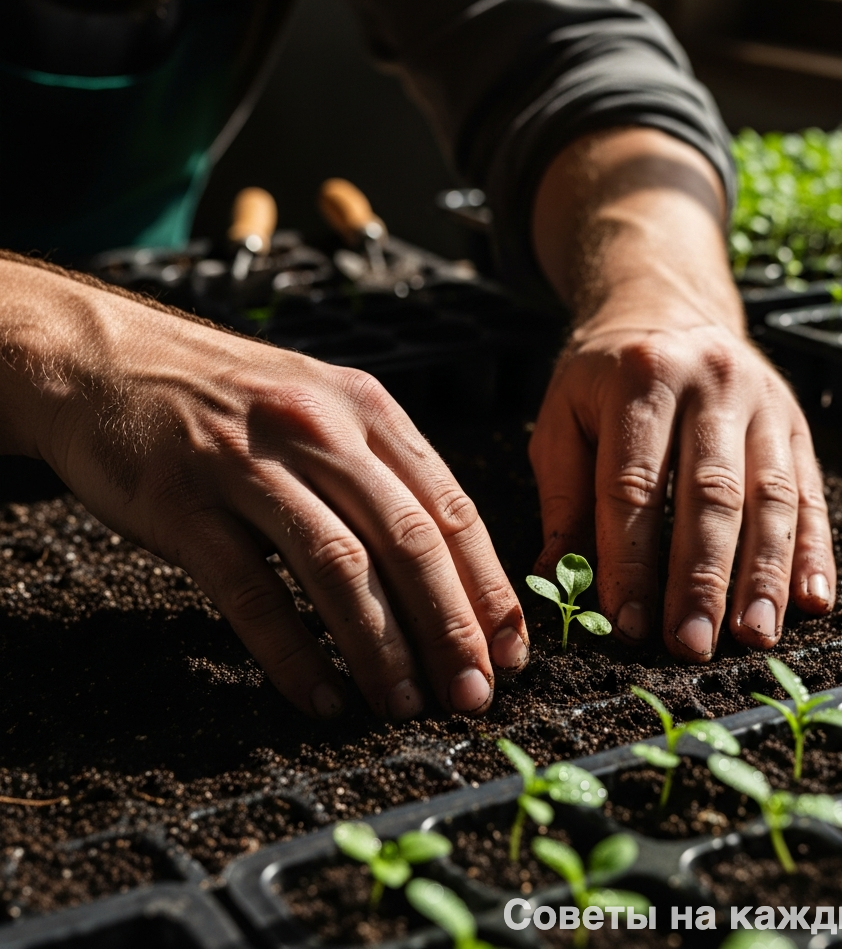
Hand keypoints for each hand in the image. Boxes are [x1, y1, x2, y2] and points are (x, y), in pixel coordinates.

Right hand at [0, 259, 527, 717]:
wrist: (106, 357)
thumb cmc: (229, 399)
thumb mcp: (322, 408)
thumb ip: (380, 474)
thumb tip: (446, 574)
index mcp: (367, 411)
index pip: (451, 508)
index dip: (488, 587)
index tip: (512, 651)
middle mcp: (319, 429)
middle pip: (408, 541)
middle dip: (451, 628)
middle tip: (472, 696)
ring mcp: (249, 464)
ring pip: (339, 568)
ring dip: (381, 648)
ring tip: (406, 707)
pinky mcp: (184, 503)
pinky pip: (252, 593)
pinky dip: (293, 654)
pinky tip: (322, 700)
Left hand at [529, 128, 834, 658]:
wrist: (665, 306)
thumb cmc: (601, 377)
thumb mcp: (563, 419)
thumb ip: (563, 497)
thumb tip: (557, 581)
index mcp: (640, 379)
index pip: (634, 484)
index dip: (630, 559)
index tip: (626, 624)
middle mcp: (710, 383)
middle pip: (710, 494)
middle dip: (700, 578)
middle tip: (690, 645)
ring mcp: (763, 400)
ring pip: (770, 497)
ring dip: (763, 576)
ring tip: (753, 637)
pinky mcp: (797, 422)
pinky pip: (811, 492)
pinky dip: (813, 552)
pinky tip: (810, 602)